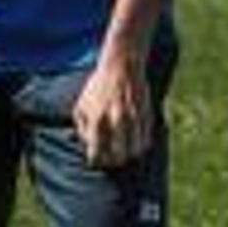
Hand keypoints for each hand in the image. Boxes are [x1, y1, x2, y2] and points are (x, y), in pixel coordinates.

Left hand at [72, 45, 153, 168]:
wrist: (122, 65)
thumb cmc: (98, 87)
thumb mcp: (80, 105)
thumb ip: (81, 129)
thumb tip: (87, 146)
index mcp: (97, 120)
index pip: (97, 154)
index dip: (96, 160)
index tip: (97, 156)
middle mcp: (116, 121)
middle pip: (118, 157)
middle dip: (113, 161)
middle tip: (111, 156)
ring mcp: (133, 118)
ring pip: (135, 151)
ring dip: (129, 155)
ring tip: (125, 151)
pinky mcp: (145, 115)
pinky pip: (146, 140)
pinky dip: (141, 145)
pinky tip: (135, 141)